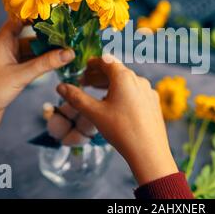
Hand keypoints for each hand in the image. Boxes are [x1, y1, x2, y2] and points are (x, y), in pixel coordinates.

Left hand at [0, 19, 74, 133]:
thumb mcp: (20, 75)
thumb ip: (45, 63)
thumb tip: (69, 53)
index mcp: (1, 41)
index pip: (21, 19)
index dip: (38, 16)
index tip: (58, 14)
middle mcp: (5, 46)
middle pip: (30, 35)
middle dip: (48, 35)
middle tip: (69, 34)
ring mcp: (10, 59)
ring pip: (32, 49)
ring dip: (47, 50)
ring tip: (68, 48)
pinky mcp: (13, 71)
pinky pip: (31, 61)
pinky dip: (43, 61)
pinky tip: (57, 61)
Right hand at [55, 55, 178, 184]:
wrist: (149, 152)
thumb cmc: (121, 130)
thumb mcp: (95, 113)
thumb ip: (76, 98)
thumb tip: (60, 86)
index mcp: (124, 77)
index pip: (106, 61)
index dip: (93, 63)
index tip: (84, 68)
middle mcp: (139, 80)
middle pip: (116, 71)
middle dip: (99, 75)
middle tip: (85, 82)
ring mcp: (149, 91)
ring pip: (127, 82)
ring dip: (111, 84)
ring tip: (97, 92)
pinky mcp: (153, 102)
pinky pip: (136, 92)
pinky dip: (123, 93)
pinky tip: (116, 105)